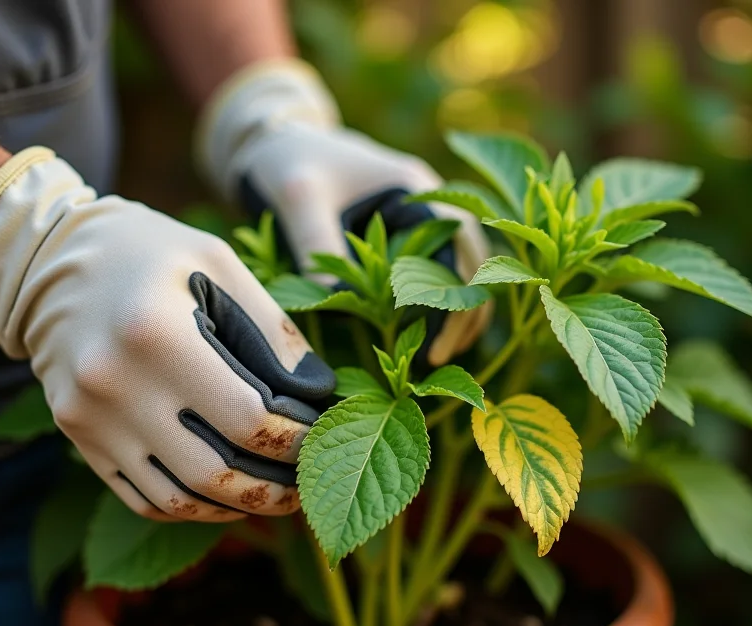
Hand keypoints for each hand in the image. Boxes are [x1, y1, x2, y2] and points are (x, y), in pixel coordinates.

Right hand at [0, 149, 334, 520]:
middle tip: (308, 485)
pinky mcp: (78, 436)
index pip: (247, 418)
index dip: (295, 439)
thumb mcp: (218, 264)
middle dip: (275, 489)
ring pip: (178, 498)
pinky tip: (226, 497)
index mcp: (156, 333)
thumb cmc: (149, 253)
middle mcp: (115, 384)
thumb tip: (319, 393)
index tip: (321, 435)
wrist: (50, 260)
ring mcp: (90, 418)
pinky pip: (142, 497)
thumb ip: (273, 329)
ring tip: (277, 499)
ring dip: (236, 508)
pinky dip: (192, 507)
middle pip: (214, 472)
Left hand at [197, 59, 490, 365]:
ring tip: (435, 354)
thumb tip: (339, 305)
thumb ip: (317, 246)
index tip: (433, 351)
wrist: (278, 139)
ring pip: (463, 269)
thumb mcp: (298, 199)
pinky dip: (438, 300)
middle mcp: (429, 199)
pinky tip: (421, 333)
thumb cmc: (288, 162)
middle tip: (435, 361)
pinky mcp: (406, 229)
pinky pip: (437, 268)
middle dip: (464, 316)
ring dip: (458, 311)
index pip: (459, 257)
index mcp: (415, 190)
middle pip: (473, 266)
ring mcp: (422, 213)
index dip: (454, 308)